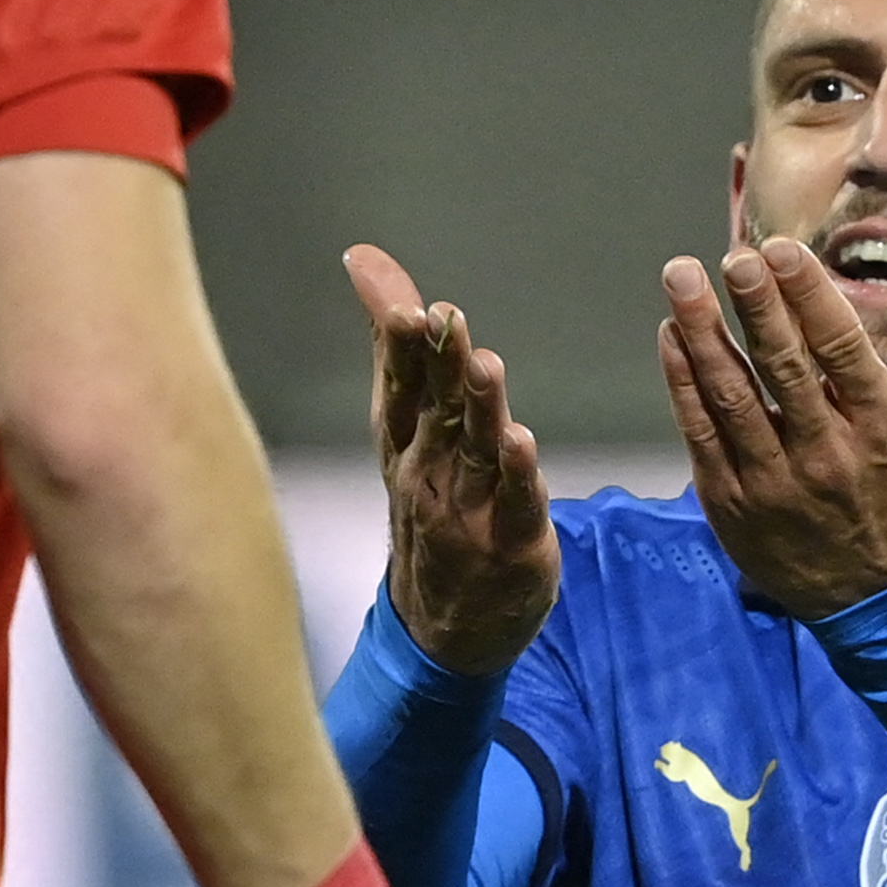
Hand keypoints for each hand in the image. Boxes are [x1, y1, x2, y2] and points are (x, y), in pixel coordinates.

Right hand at [347, 244, 552, 677]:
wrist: (446, 626)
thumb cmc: (428, 506)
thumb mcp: (405, 426)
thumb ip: (395, 344)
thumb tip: (365, 261)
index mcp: (404, 439)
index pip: (398, 384)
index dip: (397, 344)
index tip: (399, 303)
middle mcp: (428, 470)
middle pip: (435, 409)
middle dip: (438, 363)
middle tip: (442, 318)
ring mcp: (468, 509)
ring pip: (475, 450)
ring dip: (480, 409)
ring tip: (484, 366)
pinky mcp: (512, 539)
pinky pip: (515, 503)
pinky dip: (516, 475)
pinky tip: (521, 443)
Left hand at [659, 238, 886, 619]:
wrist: (874, 594)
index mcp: (882, 427)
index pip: (842, 351)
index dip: (809, 298)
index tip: (780, 250)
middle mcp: (827, 454)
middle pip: (784, 369)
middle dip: (756, 307)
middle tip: (731, 258)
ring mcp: (774, 481)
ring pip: (732, 397)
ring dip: (703, 335)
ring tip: (680, 277)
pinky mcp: (732, 501)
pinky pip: (701, 434)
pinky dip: (683, 383)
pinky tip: (672, 336)